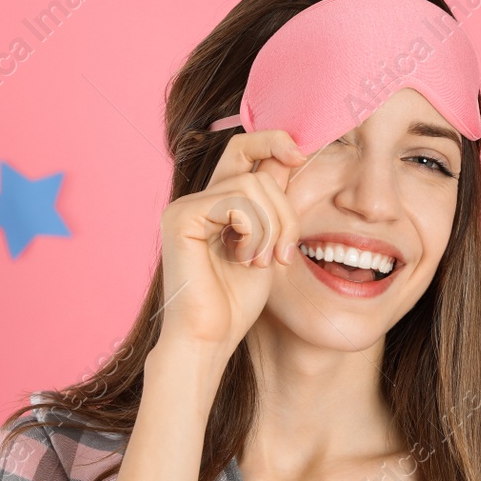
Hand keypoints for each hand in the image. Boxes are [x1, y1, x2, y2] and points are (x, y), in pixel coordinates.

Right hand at [153, 129, 307, 356]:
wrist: (210, 339)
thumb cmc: (236, 302)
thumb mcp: (268, 244)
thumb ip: (274, 204)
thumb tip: (291, 154)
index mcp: (216, 204)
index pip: (244, 151)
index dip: (272, 142)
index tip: (300, 153)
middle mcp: (197, 199)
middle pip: (251, 161)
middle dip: (283, 205)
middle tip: (285, 252)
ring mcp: (185, 206)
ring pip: (251, 183)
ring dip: (272, 226)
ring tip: (263, 262)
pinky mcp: (180, 218)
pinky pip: (235, 201)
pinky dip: (253, 231)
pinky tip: (245, 260)